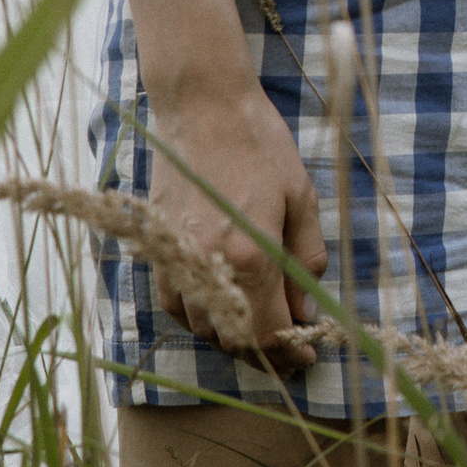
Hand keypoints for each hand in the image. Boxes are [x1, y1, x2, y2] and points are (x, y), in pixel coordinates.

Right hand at [148, 76, 329, 367]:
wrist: (202, 107)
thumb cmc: (259, 144)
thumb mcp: (301, 197)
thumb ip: (306, 260)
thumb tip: (306, 309)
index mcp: (250, 256)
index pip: (269, 333)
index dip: (291, 355)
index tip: (308, 360)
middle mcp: (208, 268)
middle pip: (235, 339)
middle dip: (265, 352)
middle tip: (290, 350)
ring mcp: (176, 261)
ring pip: (203, 328)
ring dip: (234, 337)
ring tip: (262, 327)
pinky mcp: (158, 250)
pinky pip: (177, 306)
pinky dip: (202, 316)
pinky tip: (225, 304)